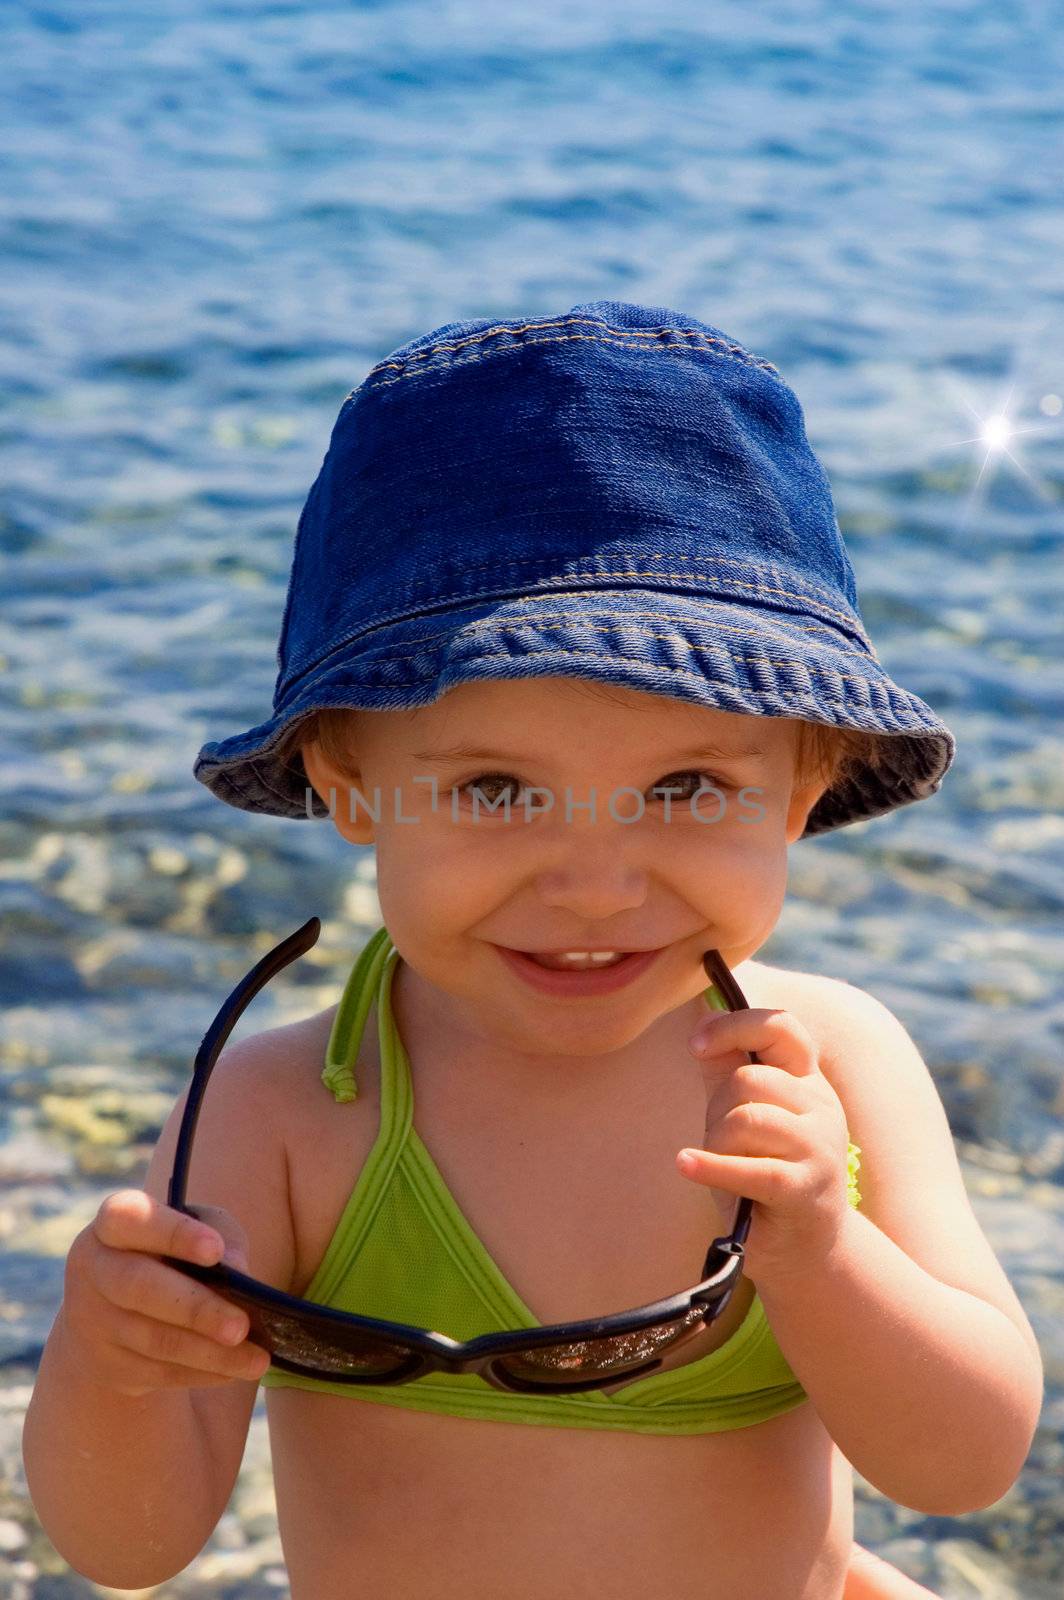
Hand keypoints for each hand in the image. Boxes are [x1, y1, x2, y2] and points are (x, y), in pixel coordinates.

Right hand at [60, 1190, 270, 1397]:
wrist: (118, 1308)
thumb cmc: (171, 1254)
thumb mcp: (198, 1228)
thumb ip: (221, 1236)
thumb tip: (238, 1272)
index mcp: (114, 1223)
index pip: (131, 1219)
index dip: (173, 1233)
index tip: (216, 1251)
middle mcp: (93, 1269)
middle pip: (139, 1287)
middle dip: (195, 1308)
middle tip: (242, 1325)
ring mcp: (94, 1321)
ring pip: (154, 1340)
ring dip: (209, 1353)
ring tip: (256, 1360)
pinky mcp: (106, 1364)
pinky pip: (158, 1372)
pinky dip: (202, 1372)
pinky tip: (235, 1369)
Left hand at [676, 1007, 851, 1283]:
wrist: (803, 1249)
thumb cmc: (764, 1173)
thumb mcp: (742, 1115)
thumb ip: (725, 1067)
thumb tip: (702, 1009)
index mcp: (807, 1082)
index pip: (783, 1028)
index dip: (736, 1025)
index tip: (696, 1044)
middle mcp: (821, 1107)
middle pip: (750, 1079)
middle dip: (718, 1108)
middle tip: (718, 1140)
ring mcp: (818, 1148)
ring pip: (747, 1119)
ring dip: (716, 1143)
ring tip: (715, 1164)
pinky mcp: (804, 1189)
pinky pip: (750, 1167)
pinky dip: (710, 1166)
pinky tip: (685, 1165)